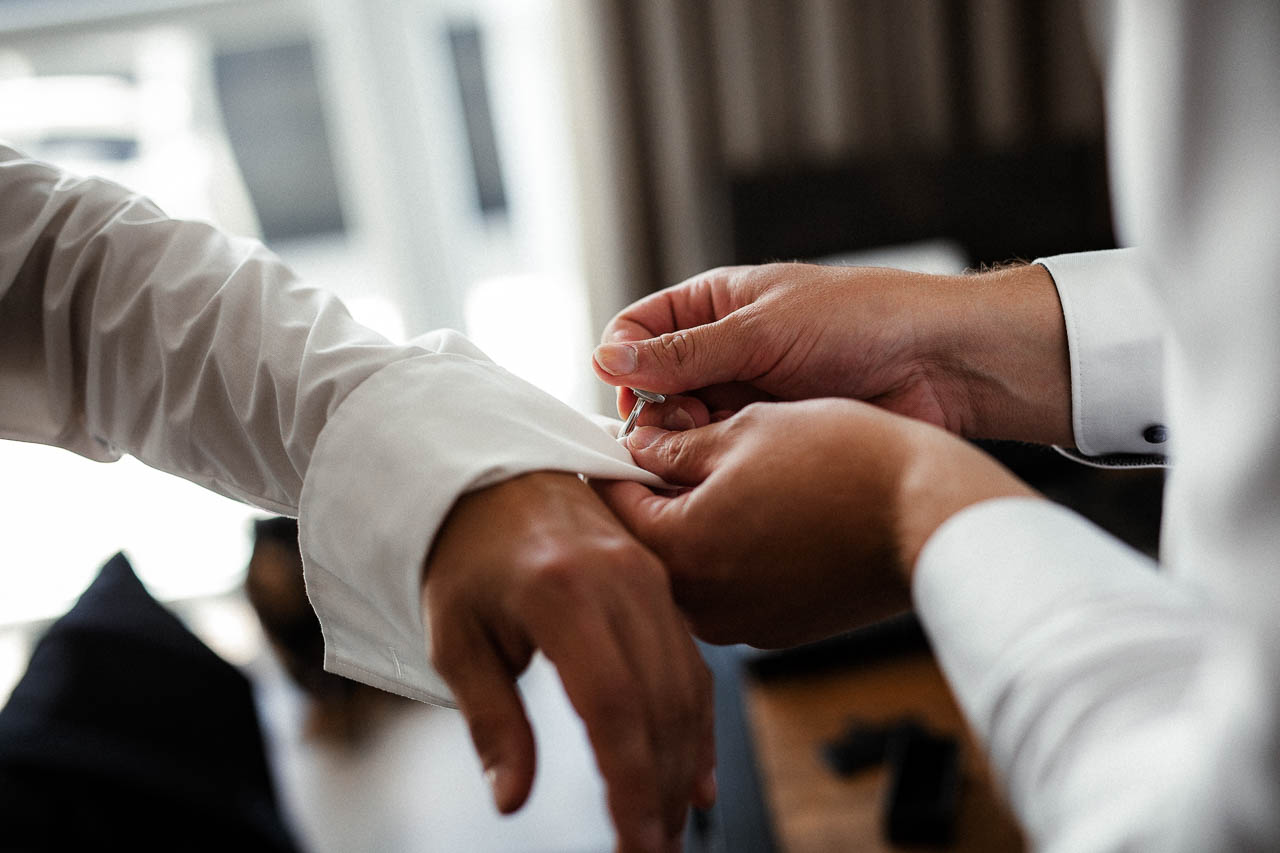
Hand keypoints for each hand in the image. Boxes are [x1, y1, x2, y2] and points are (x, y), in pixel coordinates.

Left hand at [423, 471, 715, 851]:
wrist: (492, 470)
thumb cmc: (464, 552)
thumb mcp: (456, 636)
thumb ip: (491, 719)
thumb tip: (512, 798)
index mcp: (564, 594)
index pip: (614, 708)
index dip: (630, 785)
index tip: (634, 843)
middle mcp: (622, 582)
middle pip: (661, 704)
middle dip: (663, 790)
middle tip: (653, 850)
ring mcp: (649, 579)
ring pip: (687, 687)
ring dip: (684, 763)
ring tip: (672, 825)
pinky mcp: (660, 583)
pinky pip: (692, 661)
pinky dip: (698, 721)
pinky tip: (696, 771)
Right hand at [593, 263, 1071, 444]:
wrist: (939, 363)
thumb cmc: (861, 320)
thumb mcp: (762, 328)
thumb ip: (685, 350)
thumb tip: (608, 356)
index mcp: (716, 304)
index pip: (639, 330)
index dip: (621, 360)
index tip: (624, 391)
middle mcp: (724, 349)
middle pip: (653, 384)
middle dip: (652, 407)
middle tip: (672, 425)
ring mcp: (746, 394)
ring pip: (683, 422)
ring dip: (682, 435)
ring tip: (704, 441)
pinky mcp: (769, 434)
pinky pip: (721, 450)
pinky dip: (713, 458)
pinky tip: (723, 461)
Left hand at [593, 401, 1035, 647]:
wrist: (932, 517)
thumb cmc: (847, 465)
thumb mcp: (745, 431)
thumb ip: (674, 446)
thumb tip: (638, 446)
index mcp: (680, 550)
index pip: (612, 504)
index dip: (613, 461)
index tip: (619, 440)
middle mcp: (703, 604)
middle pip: (646, 542)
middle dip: (650, 494)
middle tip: (665, 447)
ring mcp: (742, 623)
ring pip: (689, 566)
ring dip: (690, 522)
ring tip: (719, 472)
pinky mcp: (778, 627)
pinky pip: (731, 586)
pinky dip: (731, 551)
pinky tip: (759, 510)